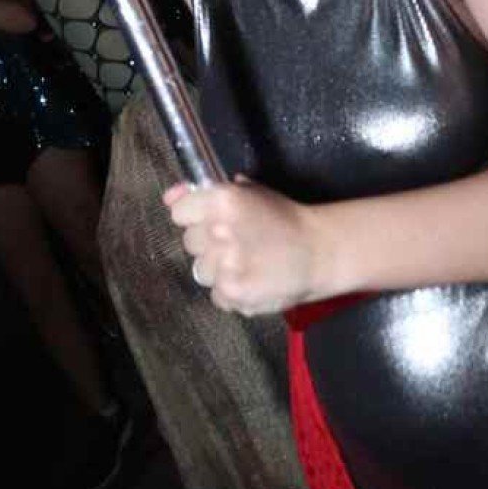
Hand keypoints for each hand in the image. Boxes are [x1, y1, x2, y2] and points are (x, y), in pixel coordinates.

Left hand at [164, 178, 315, 315]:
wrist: (317, 251)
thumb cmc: (283, 217)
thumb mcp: (247, 194)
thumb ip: (205, 193)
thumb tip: (170, 197)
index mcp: (221, 200)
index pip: (179, 212)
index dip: (194, 216)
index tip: (209, 220)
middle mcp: (218, 231)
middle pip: (190, 242)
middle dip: (208, 243)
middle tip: (236, 242)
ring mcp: (224, 265)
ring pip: (200, 271)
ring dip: (218, 270)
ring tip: (246, 264)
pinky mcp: (233, 293)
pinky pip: (216, 296)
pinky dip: (231, 292)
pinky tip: (252, 280)